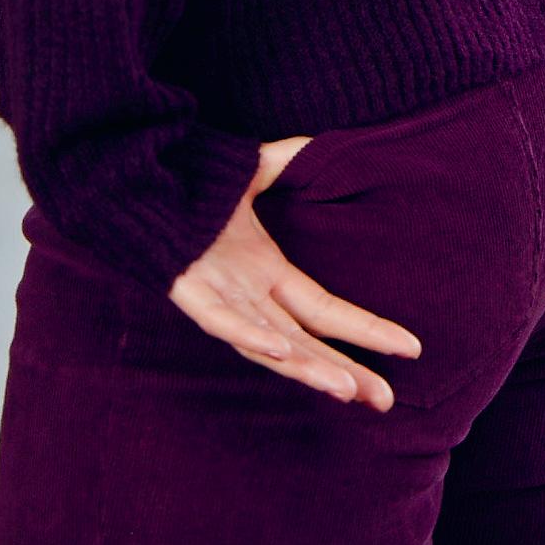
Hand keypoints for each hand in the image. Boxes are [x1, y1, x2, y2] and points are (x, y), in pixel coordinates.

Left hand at [166, 135, 422, 410]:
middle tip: (387, 402)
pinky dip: (250, 334)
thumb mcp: (251, 170)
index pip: (326, 310)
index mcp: (266, 272)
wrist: (135, 174)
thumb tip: (323, 142)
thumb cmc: (190, 181)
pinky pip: (223, 320)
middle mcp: (248, 294)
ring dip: (307, 366)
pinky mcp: (190, 291)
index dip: (366, 330)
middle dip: (347, 371)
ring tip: (345, 388)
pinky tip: (279, 346)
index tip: (410, 349)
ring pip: (270, 344)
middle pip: (307, 342)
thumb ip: (287, 160)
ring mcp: (220, 296)